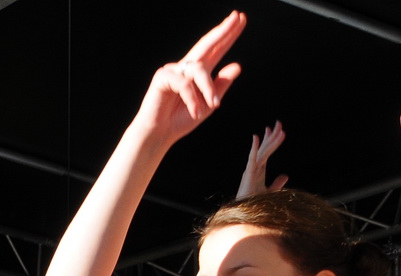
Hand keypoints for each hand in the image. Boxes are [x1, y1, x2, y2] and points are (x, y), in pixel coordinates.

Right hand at [136, 12, 244, 145]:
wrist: (159, 134)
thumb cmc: (180, 120)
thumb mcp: (208, 104)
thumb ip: (221, 85)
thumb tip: (237, 65)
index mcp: (198, 72)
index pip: (216, 49)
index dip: (228, 35)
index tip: (241, 19)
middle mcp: (186, 67)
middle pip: (207, 44)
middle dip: (223, 31)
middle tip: (237, 16)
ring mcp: (174, 70)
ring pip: (199, 69)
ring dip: (209, 89)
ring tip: (214, 106)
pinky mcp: (163, 77)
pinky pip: (185, 83)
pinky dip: (193, 99)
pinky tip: (196, 112)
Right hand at [237, 121, 288, 197]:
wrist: (246, 213)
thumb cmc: (255, 203)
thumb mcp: (270, 191)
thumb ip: (277, 183)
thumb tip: (286, 175)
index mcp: (259, 170)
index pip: (267, 151)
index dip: (271, 141)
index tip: (276, 130)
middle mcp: (254, 167)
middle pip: (265, 148)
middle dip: (272, 135)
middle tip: (279, 123)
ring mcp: (251, 170)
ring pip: (262, 151)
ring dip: (269, 140)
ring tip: (275, 128)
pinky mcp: (249, 174)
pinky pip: (253, 158)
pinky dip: (255, 148)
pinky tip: (257, 138)